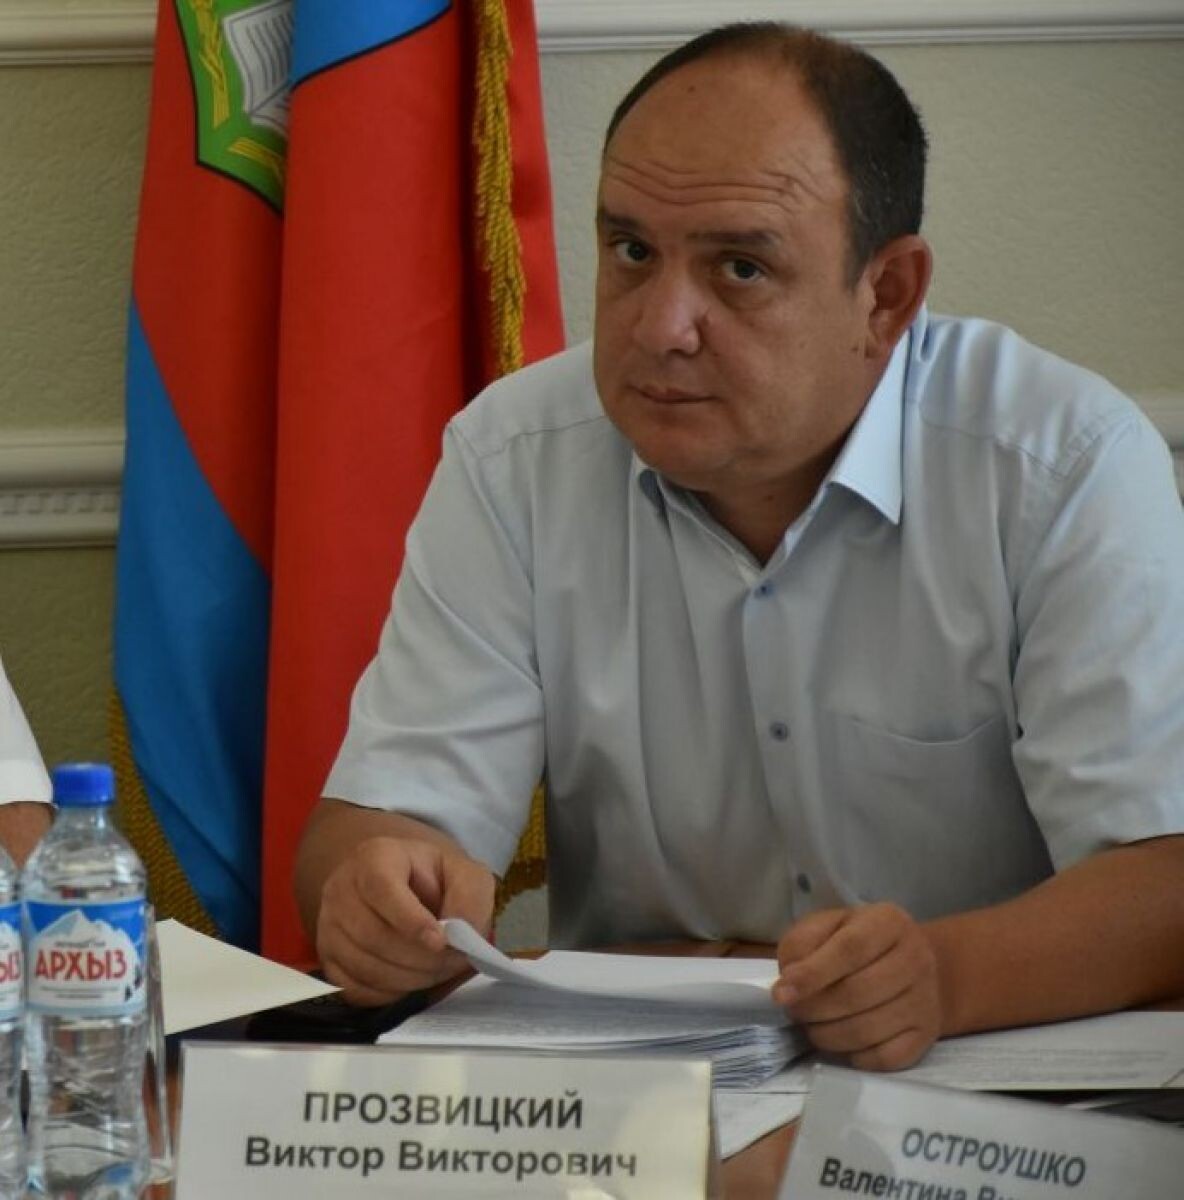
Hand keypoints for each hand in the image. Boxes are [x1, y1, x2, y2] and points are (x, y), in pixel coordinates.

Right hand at [315, 835, 494, 1004]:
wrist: (410, 891)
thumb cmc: (437, 882)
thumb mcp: (466, 874)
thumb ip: (470, 896)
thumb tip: (457, 934)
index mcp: (375, 857)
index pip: (382, 888)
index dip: (411, 921)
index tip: (440, 941)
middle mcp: (341, 887)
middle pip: (372, 934)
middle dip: (418, 958)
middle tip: (449, 962)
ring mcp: (328, 924)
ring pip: (362, 965)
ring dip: (406, 979)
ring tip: (434, 971)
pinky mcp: (326, 957)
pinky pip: (352, 988)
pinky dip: (386, 994)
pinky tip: (409, 983)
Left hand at [772, 903, 940, 1070]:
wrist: (911, 963)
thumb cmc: (858, 942)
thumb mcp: (827, 926)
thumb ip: (802, 944)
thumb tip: (788, 985)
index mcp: (888, 922)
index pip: (849, 949)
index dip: (812, 974)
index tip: (781, 994)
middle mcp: (915, 958)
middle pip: (857, 993)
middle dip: (814, 1009)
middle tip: (794, 1011)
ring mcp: (925, 1000)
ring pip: (867, 1030)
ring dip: (827, 1035)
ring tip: (812, 1026)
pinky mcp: (927, 1035)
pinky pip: (884, 1059)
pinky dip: (854, 1057)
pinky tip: (842, 1042)